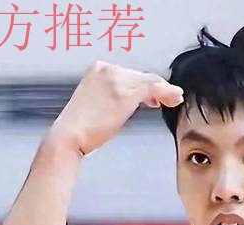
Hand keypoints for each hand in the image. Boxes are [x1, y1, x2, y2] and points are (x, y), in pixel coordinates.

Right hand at [51, 61, 183, 154]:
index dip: (144, 84)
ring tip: (174, 99)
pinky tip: (174, 99)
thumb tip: (132, 100)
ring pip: (150, 81)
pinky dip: (168, 93)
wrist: (69, 136)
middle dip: (156, 88)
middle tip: (166, 99)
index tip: (153, 95)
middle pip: (141, 76)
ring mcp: (116, 79)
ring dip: (165, 90)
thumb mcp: (96, 103)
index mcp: (98, 69)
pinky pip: (154, 89)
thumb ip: (113, 96)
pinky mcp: (125, 92)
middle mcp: (107, 69)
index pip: (129, 73)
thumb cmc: (80, 127)